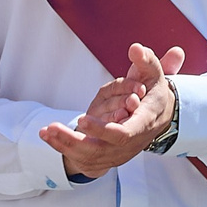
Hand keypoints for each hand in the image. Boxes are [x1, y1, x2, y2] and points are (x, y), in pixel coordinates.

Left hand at [39, 43, 185, 179]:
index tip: (82, 119)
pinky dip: (64, 148)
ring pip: (90, 155)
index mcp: (143, 123)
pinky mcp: (108, 155)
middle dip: (76, 140)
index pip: (123, 133)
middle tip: (54, 128)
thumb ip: (145, 61)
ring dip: (65, 145)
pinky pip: (84, 157)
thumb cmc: (153, 93)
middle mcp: (130, 141)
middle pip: (102, 148)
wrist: (160, 117)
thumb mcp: (153, 74)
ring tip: (46, 131)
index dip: (103, 130)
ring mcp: (119, 151)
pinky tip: (47, 135)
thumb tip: (135, 49)